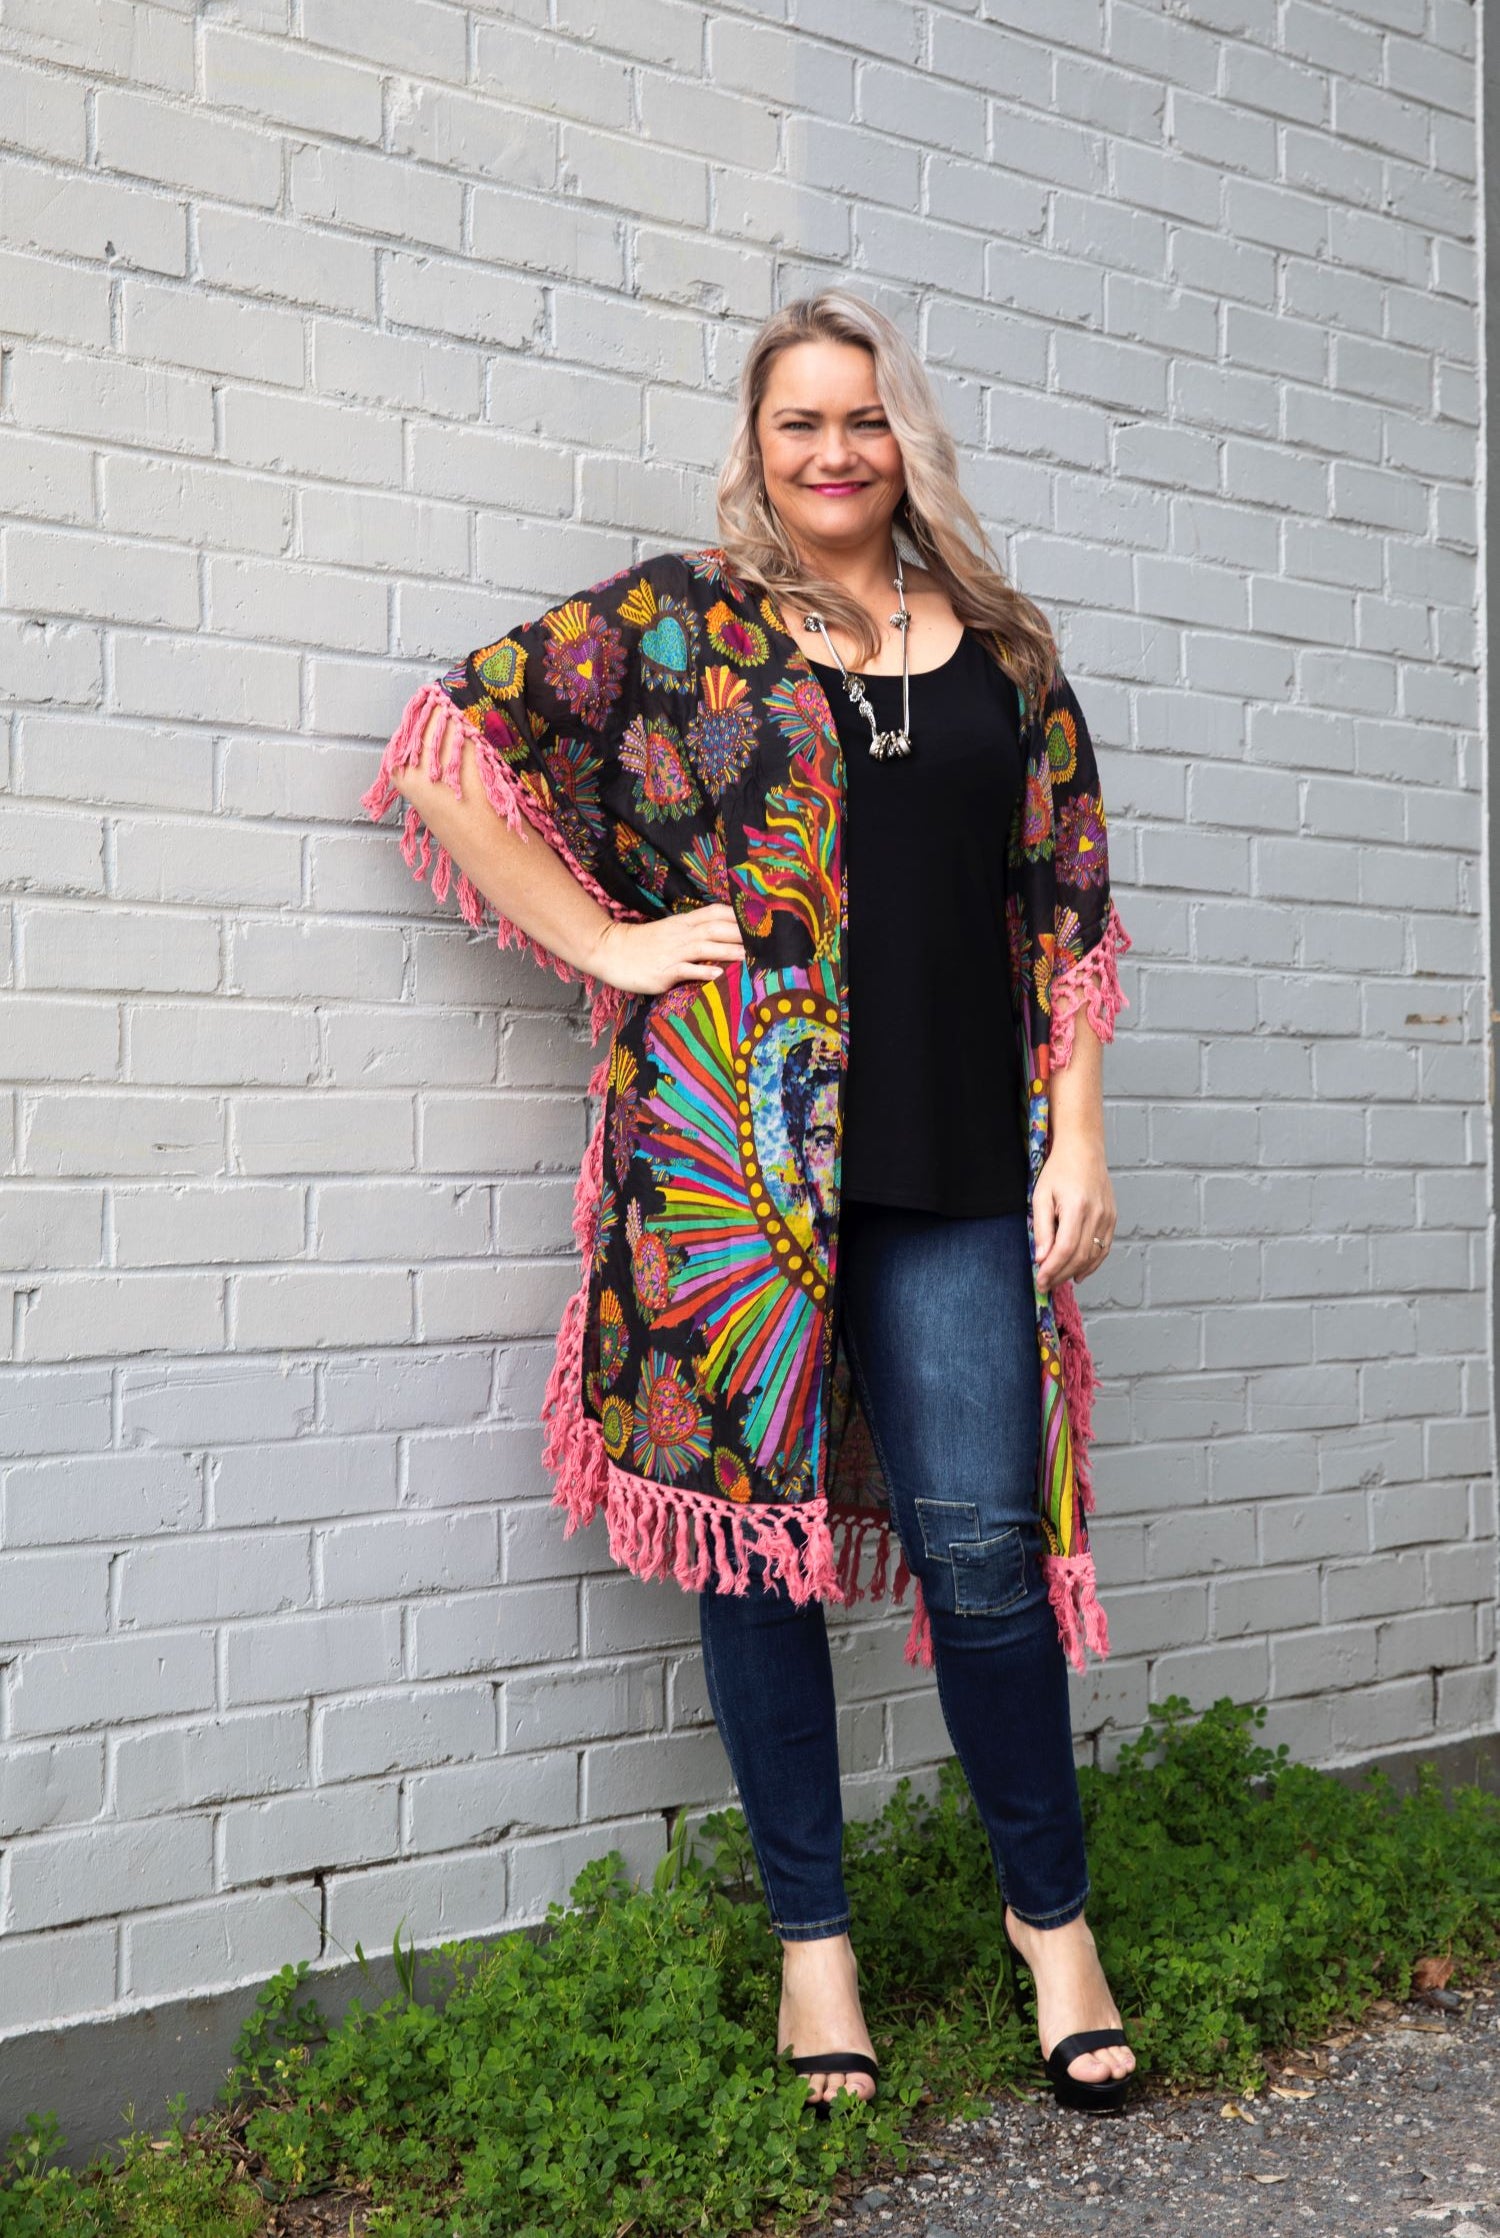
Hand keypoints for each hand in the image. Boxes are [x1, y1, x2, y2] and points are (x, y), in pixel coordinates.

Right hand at [584, 902, 747, 995]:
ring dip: (728, 950)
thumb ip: (693, 933)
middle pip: (715, 928)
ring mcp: (672, 952)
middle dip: (740, 932)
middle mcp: (681, 934)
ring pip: (704, 947)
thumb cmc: (643, 945)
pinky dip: (703, 972)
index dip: (737, 914)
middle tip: (764, 939)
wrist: (611, 951)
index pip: (715, 912)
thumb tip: (721, 937)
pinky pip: (687, 970)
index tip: (759, 919)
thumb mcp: (670, 932)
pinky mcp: (664, 971)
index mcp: (683, 923)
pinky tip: (719, 976)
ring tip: (749, 956)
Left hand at [1032, 1134, 1115, 1291]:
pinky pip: (1103, 1248)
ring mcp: (1108, 1217)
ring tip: (1057, 1280)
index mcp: (1077, 1208)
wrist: (1083, 1150)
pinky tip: (1078, 1273)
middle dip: (1061, 1275)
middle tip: (1045, 1285)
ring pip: (1093, 1256)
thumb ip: (1042, 1228)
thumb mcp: (1041, 1195)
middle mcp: (1097, 1214)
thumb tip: (1041, 1258)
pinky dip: (1091, 1264)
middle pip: (1080, 1256)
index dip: (1053, 1269)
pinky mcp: (1112, 1218)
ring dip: (1074, 1272)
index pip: (1066, 1249)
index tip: (1040, 1281)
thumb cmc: (1058, 1171)